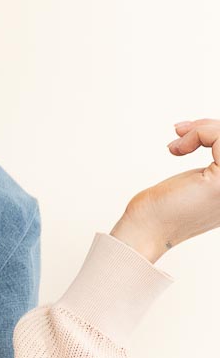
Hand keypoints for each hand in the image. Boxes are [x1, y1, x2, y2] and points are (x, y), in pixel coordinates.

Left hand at [111, 118, 219, 260]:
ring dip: (204, 129)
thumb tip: (218, 133)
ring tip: (179, 136)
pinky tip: (178, 148)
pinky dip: (199, 133)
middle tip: (181, 130)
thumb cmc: (164, 209)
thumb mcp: (201, 179)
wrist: (146, 229)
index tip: (185, 135)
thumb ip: (218, 164)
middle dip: (210, 127)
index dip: (215, 133)